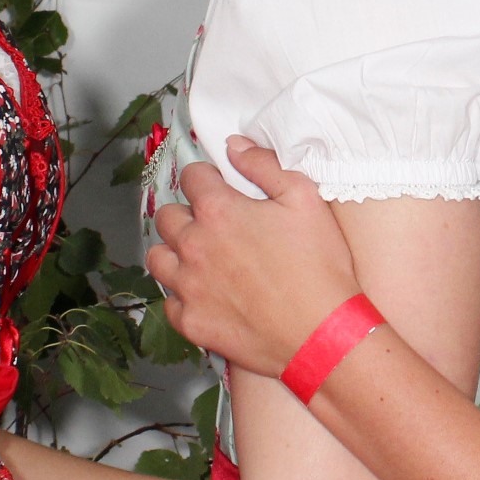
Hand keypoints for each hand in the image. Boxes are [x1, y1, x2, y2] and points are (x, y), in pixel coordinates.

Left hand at [147, 144, 366, 374]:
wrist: (321, 334)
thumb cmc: (319, 264)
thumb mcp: (305, 198)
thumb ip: (264, 165)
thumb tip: (234, 145)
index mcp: (218, 211)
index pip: (192, 176)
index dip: (209, 178)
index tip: (223, 187)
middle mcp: (193, 246)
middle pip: (167, 216)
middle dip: (187, 214)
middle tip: (214, 225)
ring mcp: (188, 287)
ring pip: (158, 258)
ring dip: (174, 253)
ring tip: (200, 258)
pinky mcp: (191, 322)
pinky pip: (169, 302)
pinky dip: (183, 296)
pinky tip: (206, 295)